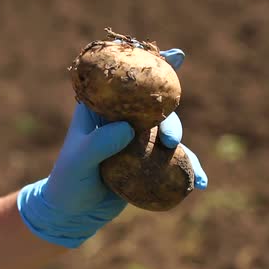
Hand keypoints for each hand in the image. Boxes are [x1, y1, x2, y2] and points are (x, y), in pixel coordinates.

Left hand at [17, 49, 206, 247]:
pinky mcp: (146, 163)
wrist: (72, 212)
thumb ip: (99, 144)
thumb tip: (127, 128)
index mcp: (102, 109)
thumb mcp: (79, 161)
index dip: (150, 66)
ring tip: (192, 168)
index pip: (126, 84)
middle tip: (170, 140)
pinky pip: (171, 162)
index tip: (175, 56)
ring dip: (182, 146)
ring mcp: (136, 141)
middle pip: (154, 110)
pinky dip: (187, 169)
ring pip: (167, 134)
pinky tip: (200, 183)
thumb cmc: (68, 181)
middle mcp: (122, 121)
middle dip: (170, 119)